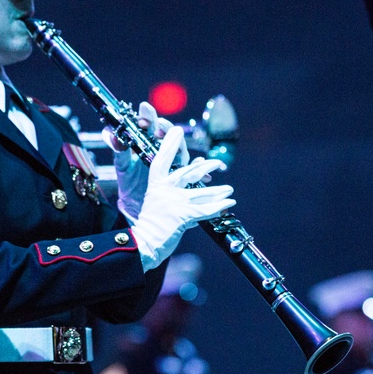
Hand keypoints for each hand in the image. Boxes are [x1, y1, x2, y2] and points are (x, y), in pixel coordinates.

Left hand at [106, 101, 187, 220]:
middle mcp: (161, 149)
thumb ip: (118, 149)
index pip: (149, 124)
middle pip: (167, 133)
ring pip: (180, 148)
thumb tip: (108, 133)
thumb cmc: (129, 182)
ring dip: (178, 143)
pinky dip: (197, 164)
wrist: (135, 205)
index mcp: (146, 142)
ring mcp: (172, 162)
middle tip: (158, 127)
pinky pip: (193, 168)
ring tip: (174, 144)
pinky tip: (198, 162)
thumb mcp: (122, 166)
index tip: (143, 113)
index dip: (148, 116)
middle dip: (164, 127)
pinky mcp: (180, 175)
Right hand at [131, 126, 234, 271]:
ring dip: (219, 191)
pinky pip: (206, 209)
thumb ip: (171, 190)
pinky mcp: (183, 215)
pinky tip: (229, 203)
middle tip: (219, 163)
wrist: (143, 243)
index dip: (170, 143)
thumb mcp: (156, 201)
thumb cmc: (149, 223)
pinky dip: (219, 206)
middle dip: (207, 166)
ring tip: (229, 190)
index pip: (163, 158)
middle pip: (189, 171)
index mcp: (156, 183)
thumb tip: (189, 182)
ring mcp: (174, 201)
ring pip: (202, 192)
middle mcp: (165, 189)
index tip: (177, 130)